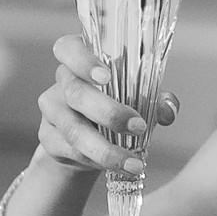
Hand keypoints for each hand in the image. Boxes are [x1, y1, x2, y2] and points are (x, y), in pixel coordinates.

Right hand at [36, 33, 179, 174]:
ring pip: (74, 129)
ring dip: (106, 149)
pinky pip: (71, 151)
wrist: (90, 139)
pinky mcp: (48, 138)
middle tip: (138, 127)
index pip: (69, 48)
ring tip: (134, 163)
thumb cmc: (119, 104)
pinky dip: (98, 161)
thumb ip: (156, 98)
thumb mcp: (140, 95)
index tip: (105, 76)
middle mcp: (63, 81)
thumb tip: (168, 109)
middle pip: (76, 93)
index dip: (84, 61)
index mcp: (82, 60)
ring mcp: (52, 110)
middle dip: (109, 112)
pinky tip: (117, 166)